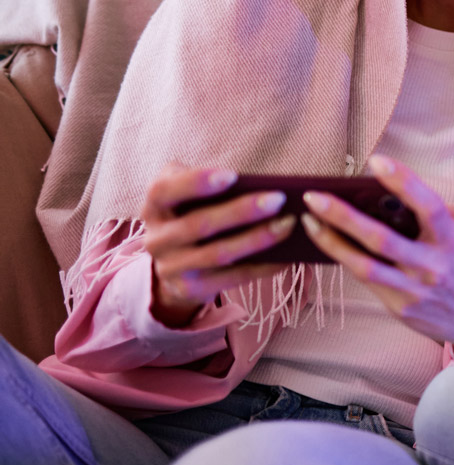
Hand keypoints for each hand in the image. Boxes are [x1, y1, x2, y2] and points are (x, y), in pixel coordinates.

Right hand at [141, 165, 294, 327]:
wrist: (174, 262)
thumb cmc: (190, 213)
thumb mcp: (186, 194)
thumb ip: (204, 181)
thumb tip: (257, 184)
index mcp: (154, 206)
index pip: (164, 190)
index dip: (196, 182)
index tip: (232, 175)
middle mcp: (156, 239)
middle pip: (199, 224)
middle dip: (241, 211)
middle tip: (278, 199)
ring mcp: (170, 268)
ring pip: (218, 254)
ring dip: (257, 239)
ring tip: (287, 225)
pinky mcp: (190, 289)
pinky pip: (232, 278)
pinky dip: (262, 267)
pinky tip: (287, 256)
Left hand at [299, 155, 453, 364]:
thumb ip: (441, 213)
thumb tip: (396, 197)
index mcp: (452, 240)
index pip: (428, 206)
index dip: (403, 182)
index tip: (376, 161)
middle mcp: (433, 266)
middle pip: (381, 239)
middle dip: (344, 216)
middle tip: (314, 196)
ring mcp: (414, 290)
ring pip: (364, 266)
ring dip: (332, 242)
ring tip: (309, 221)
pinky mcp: (400, 307)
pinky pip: (366, 281)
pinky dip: (345, 259)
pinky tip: (328, 242)